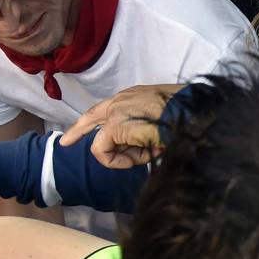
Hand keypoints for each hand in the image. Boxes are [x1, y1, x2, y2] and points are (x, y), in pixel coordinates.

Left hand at [59, 84, 176, 168]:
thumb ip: (145, 131)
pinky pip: (102, 151)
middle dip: (77, 131)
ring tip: (150, 152)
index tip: (82, 129)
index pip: (108, 108)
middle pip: (92, 117)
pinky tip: (138, 159)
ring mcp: (116, 111)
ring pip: (104, 141)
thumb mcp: (163, 123)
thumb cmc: (187, 118)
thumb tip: (138, 147)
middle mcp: (122, 100)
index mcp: (135, 97)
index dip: (94, 119)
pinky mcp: (115, 125)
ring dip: (125, 155)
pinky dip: (118, 161)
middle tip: (64, 143)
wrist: (193, 115)